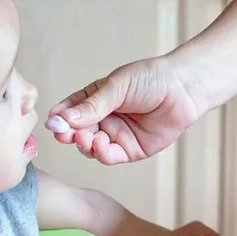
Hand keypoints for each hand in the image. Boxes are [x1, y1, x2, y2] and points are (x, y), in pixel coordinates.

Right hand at [46, 56, 204, 164]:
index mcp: (95, 99)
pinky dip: (102, 153)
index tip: (52, 122)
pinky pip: (110, 157)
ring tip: (86, 138)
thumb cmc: (150, 79)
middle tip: (64, 134)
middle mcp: (103, 119)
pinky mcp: (131, 150)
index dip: (60, 118)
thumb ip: (92, 106)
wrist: (183, 88)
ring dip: (84, 145)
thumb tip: (62, 118)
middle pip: (77, 132)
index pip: (70, 111)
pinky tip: (101, 144)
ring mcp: (116, 135)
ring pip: (90, 147)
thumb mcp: (117, 87)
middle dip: (68, 134)